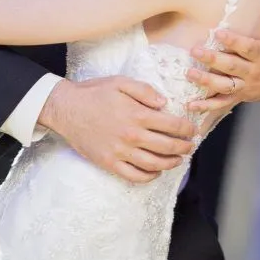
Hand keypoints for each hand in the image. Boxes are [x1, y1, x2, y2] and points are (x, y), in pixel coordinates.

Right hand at [39, 76, 196, 183]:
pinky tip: (156, 172)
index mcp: (137, 115)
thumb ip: (145, 91)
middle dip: (184, 147)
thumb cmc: (94, 93)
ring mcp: (120, 152)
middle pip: (167, 146)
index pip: (172, 125)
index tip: (193, 130)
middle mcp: (131, 136)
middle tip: (190, 146)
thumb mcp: (121, 82)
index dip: (187, 129)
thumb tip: (164, 103)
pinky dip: (149, 177)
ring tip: (179, 160)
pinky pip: (134, 176)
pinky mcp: (109, 163)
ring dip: (171, 163)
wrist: (66, 109)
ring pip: (154, 164)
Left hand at [187, 3, 259, 112]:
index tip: (218, 32)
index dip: (233, 41)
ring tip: (189, 73)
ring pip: (225, 86)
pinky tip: (191, 105)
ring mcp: (245, 86)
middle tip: (195, 50)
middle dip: (213, 60)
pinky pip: (222, 103)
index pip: (248, 48)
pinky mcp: (239, 97)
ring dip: (206, 82)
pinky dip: (207, 106)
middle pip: (232, 67)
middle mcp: (253, 72)